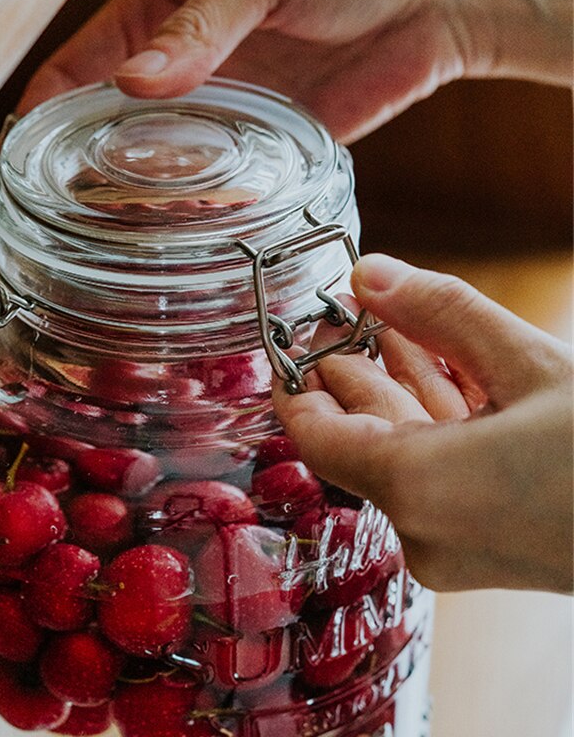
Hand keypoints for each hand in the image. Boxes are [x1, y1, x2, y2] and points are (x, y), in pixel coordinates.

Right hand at [0, 0, 571, 198]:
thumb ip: (201, 28)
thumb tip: (137, 86)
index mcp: (155, 18)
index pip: (69, 80)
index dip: (26, 131)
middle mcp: (177, 72)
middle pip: (101, 136)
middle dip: (67, 184)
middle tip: (40, 239)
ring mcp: (216, 115)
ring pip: (153, 171)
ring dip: (126, 210)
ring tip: (97, 259)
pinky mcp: (259, 150)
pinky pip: (214, 191)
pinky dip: (191, 218)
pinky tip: (176, 247)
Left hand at [272, 254, 572, 593]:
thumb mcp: (530, 364)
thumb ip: (439, 313)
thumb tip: (370, 274)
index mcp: (418, 489)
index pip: (318, 438)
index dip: (298, 389)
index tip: (290, 347)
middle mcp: (425, 531)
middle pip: (361, 440)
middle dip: (355, 373)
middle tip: (340, 319)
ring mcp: (457, 548)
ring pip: (404, 454)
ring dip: (399, 390)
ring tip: (385, 328)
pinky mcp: (489, 548)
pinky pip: (440, 475)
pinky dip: (435, 423)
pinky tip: (436, 369)